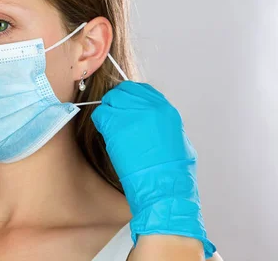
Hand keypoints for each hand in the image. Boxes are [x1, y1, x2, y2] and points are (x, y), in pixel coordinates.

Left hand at [91, 81, 215, 258]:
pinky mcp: (116, 126)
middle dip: (117, 101)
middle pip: (124, 91)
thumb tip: (151, 123)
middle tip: (114, 115)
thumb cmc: (174, 174)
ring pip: (110, 100)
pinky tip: (105, 132)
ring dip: (108, 111)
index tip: (126, 105)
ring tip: (109, 126)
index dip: (131, 97)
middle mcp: (149, 107)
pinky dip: (100, 121)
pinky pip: (100, 114)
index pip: (143, 90)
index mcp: (166, 111)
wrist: (164, 187)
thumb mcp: (177, 141)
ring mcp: (131, 114)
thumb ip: (163, 126)